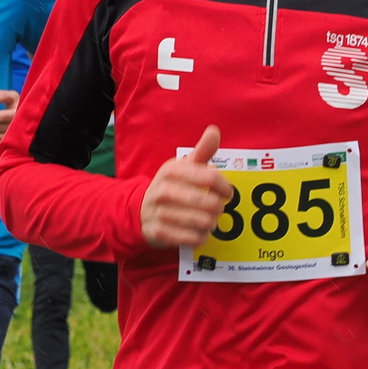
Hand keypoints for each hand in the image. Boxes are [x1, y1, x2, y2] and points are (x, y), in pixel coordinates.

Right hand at [139, 126, 234, 247]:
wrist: (139, 209)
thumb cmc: (171, 185)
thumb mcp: (184, 166)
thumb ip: (202, 151)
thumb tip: (214, 130)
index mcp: (171, 171)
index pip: (211, 178)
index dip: (225, 187)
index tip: (228, 193)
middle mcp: (162, 191)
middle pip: (208, 202)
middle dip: (219, 207)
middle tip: (218, 208)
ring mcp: (158, 213)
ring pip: (202, 222)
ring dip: (211, 223)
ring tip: (210, 220)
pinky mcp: (158, 233)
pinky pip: (191, 238)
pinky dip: (201, 237)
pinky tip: (200, 231)